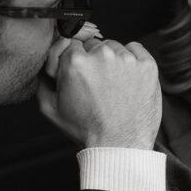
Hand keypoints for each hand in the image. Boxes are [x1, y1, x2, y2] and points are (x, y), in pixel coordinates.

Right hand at [38, 37, 161, 148]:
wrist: (120, 146)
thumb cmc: (87, 130)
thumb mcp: (50, 109)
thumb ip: (43, 80)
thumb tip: (46, 64)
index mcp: (75, 62)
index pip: (71, 45)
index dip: (73, 62)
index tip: (79, 75)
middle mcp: (101, 55)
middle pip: (93, 45)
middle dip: (92, 61)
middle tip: (96, 85)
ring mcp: (126, 59)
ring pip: (114, 47)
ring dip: (112, 61)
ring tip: (113, 86)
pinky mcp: (147, 65)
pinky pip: (135, 49)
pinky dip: (132, 60)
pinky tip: (127, 79)